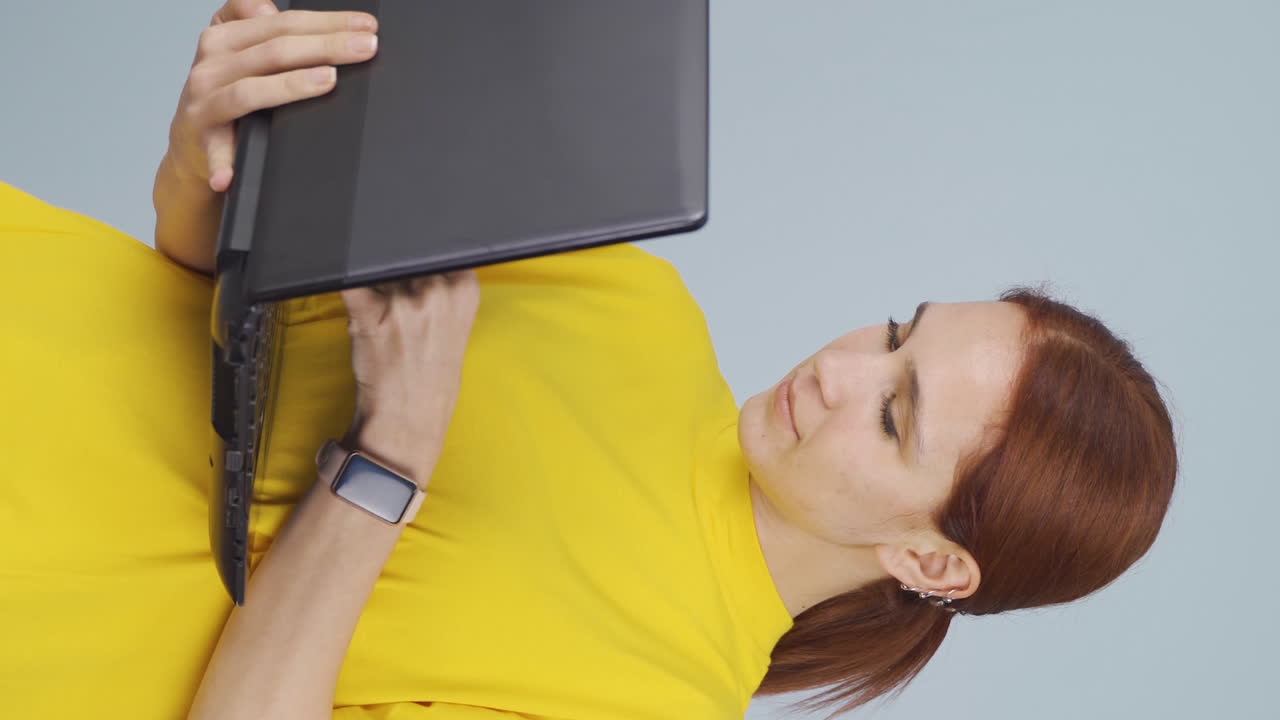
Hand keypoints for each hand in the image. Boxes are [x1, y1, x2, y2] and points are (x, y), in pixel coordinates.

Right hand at [163, 0, 378, 191]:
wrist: (191, 143)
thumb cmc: (226, 94)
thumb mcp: (237, 51)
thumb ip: (257, 25)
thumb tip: (272, 7)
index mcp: (225, 37)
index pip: (283, 22)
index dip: (326, 21)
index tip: (365, 26)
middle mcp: (212, 64)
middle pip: (275, 49)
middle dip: (326, 45)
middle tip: (366, 47)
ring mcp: (204, 100)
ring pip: (250, 89)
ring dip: (290, 86)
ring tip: (329, 80)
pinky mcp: (202, 136)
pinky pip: (218, 149)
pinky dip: (225, 162)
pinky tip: (235, 173)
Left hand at [338, 271, 481, 485]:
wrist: (408, 419)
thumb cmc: (431, 378)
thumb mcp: (455, 325)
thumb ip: (441, 287)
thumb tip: (411, 253)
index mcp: (465, 290)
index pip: (437, 248)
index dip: (420, 258)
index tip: (414, 274)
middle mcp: (437, 291)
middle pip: (405, 254)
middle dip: (396, 272)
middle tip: (396, 304)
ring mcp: (403, 302)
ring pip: (377, 267)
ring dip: (374, 284)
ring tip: (382, 316)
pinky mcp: (368, 313)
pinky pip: (348, 281)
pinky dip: (346, 288)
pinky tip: (356, 308)